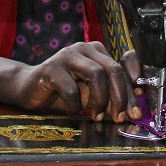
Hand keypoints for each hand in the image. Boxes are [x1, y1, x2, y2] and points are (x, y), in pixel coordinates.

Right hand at [10, 41, 141, 122]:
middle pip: (113, 69)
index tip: (136, 110)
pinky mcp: (51, 68)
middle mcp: (84, 48)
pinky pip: (71, 89)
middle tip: (120, 117)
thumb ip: (108, 95)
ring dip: (100, 100)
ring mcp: (67, 55)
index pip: (123, 66)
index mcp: (97, 51)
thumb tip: (130, 109)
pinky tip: (72, 111)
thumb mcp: (90, 92)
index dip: (132, 88)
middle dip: (120, 96)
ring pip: (96, 74)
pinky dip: (75, 105)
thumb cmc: (62, 90)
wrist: (29, 87)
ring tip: (96, 115)